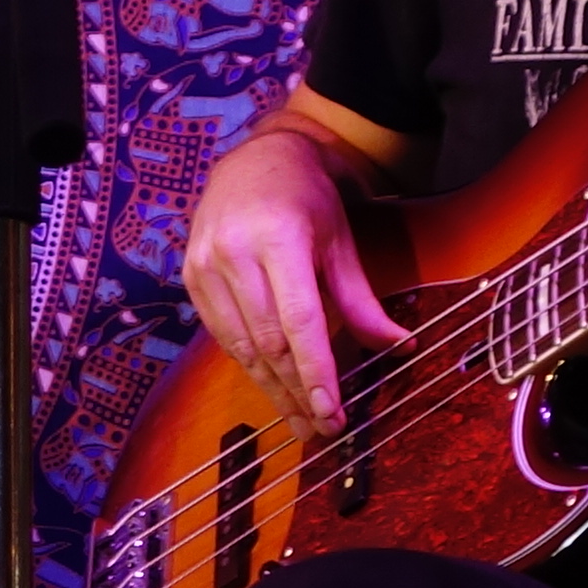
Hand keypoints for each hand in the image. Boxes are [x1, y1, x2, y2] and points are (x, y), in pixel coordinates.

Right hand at [183, 124, 408, 429]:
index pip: (299, 321)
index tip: (333, 413)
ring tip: (300, 421)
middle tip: (322, 429)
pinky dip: (248, 363)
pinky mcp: (190, 275)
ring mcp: (204, 264)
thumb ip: (361, 301)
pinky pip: (221, 333)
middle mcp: (234, 252)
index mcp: (278, 238)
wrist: (257, 158)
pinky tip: (272, 385)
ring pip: (241, 346)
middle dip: (296, 392)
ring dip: (272, 389)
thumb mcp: (341, 243)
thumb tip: (398, 347)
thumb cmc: (308, 199)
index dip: (316, 372)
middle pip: (267, 342)